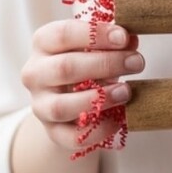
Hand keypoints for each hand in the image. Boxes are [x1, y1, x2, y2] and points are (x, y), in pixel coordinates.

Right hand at [20, 19, 144, 155]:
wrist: (67, 96)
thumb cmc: (84, 61)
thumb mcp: (95, 45)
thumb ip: (113, 41)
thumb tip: (131, 40)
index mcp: (43, 43)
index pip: (63, 34)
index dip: (95, 35)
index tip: (124, 37)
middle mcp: (34, 73)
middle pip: (65, 68)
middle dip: (105, 64)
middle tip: (137, 62)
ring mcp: (40, 105)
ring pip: (62, 106)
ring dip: (98, 99)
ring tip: (127, 91)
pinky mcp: (51, 132)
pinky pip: (72, 137)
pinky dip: (98, 130)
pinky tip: (119, 119)